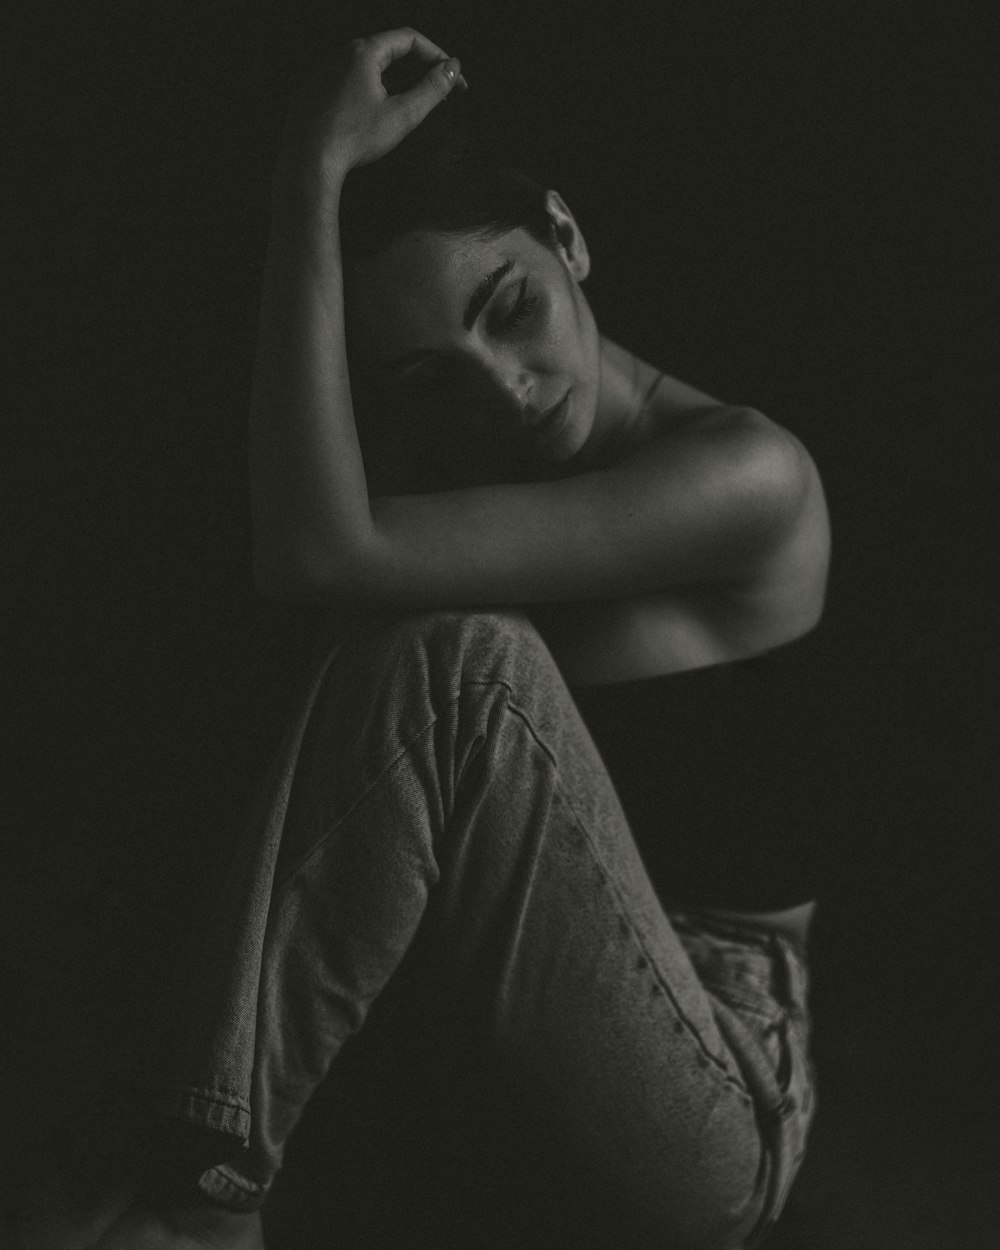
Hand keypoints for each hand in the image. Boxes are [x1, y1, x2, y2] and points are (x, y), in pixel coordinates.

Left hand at [275, 27, 466, 191]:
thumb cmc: (354, 139)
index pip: (410, 39)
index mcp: (364, 52)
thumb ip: (431, 89)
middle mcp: (341, 53)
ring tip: (413, 103)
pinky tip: (378, 113)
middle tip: (440, 92)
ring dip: (396, 79)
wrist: (308, 161)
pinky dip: (371, 89)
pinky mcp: (314, 90)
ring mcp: (324, 70)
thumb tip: (452, 68)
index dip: (437, 56)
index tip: (453, 76)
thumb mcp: (402, 115)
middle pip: (389, 50)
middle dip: (419, 68)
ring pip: (368, 66)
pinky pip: (349, 81)